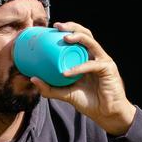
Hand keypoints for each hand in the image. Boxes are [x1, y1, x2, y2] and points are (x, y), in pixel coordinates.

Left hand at [28, 21, 136, 135]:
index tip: (51, 28)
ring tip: (65, 38)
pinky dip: (79, 68)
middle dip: (72, 27)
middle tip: (57, 26)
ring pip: (91, 42)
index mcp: (86, 58)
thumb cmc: (89, 101)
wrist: (106, 114)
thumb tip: (32, 78)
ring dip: (78, 37)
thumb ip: (50, 88)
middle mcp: (95, 56)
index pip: (77, 38)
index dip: (66, 30)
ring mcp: (103, 61)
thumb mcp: (65, 94)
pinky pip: (92, 65)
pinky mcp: (108, 69)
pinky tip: (66, 73)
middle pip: (85, 34)